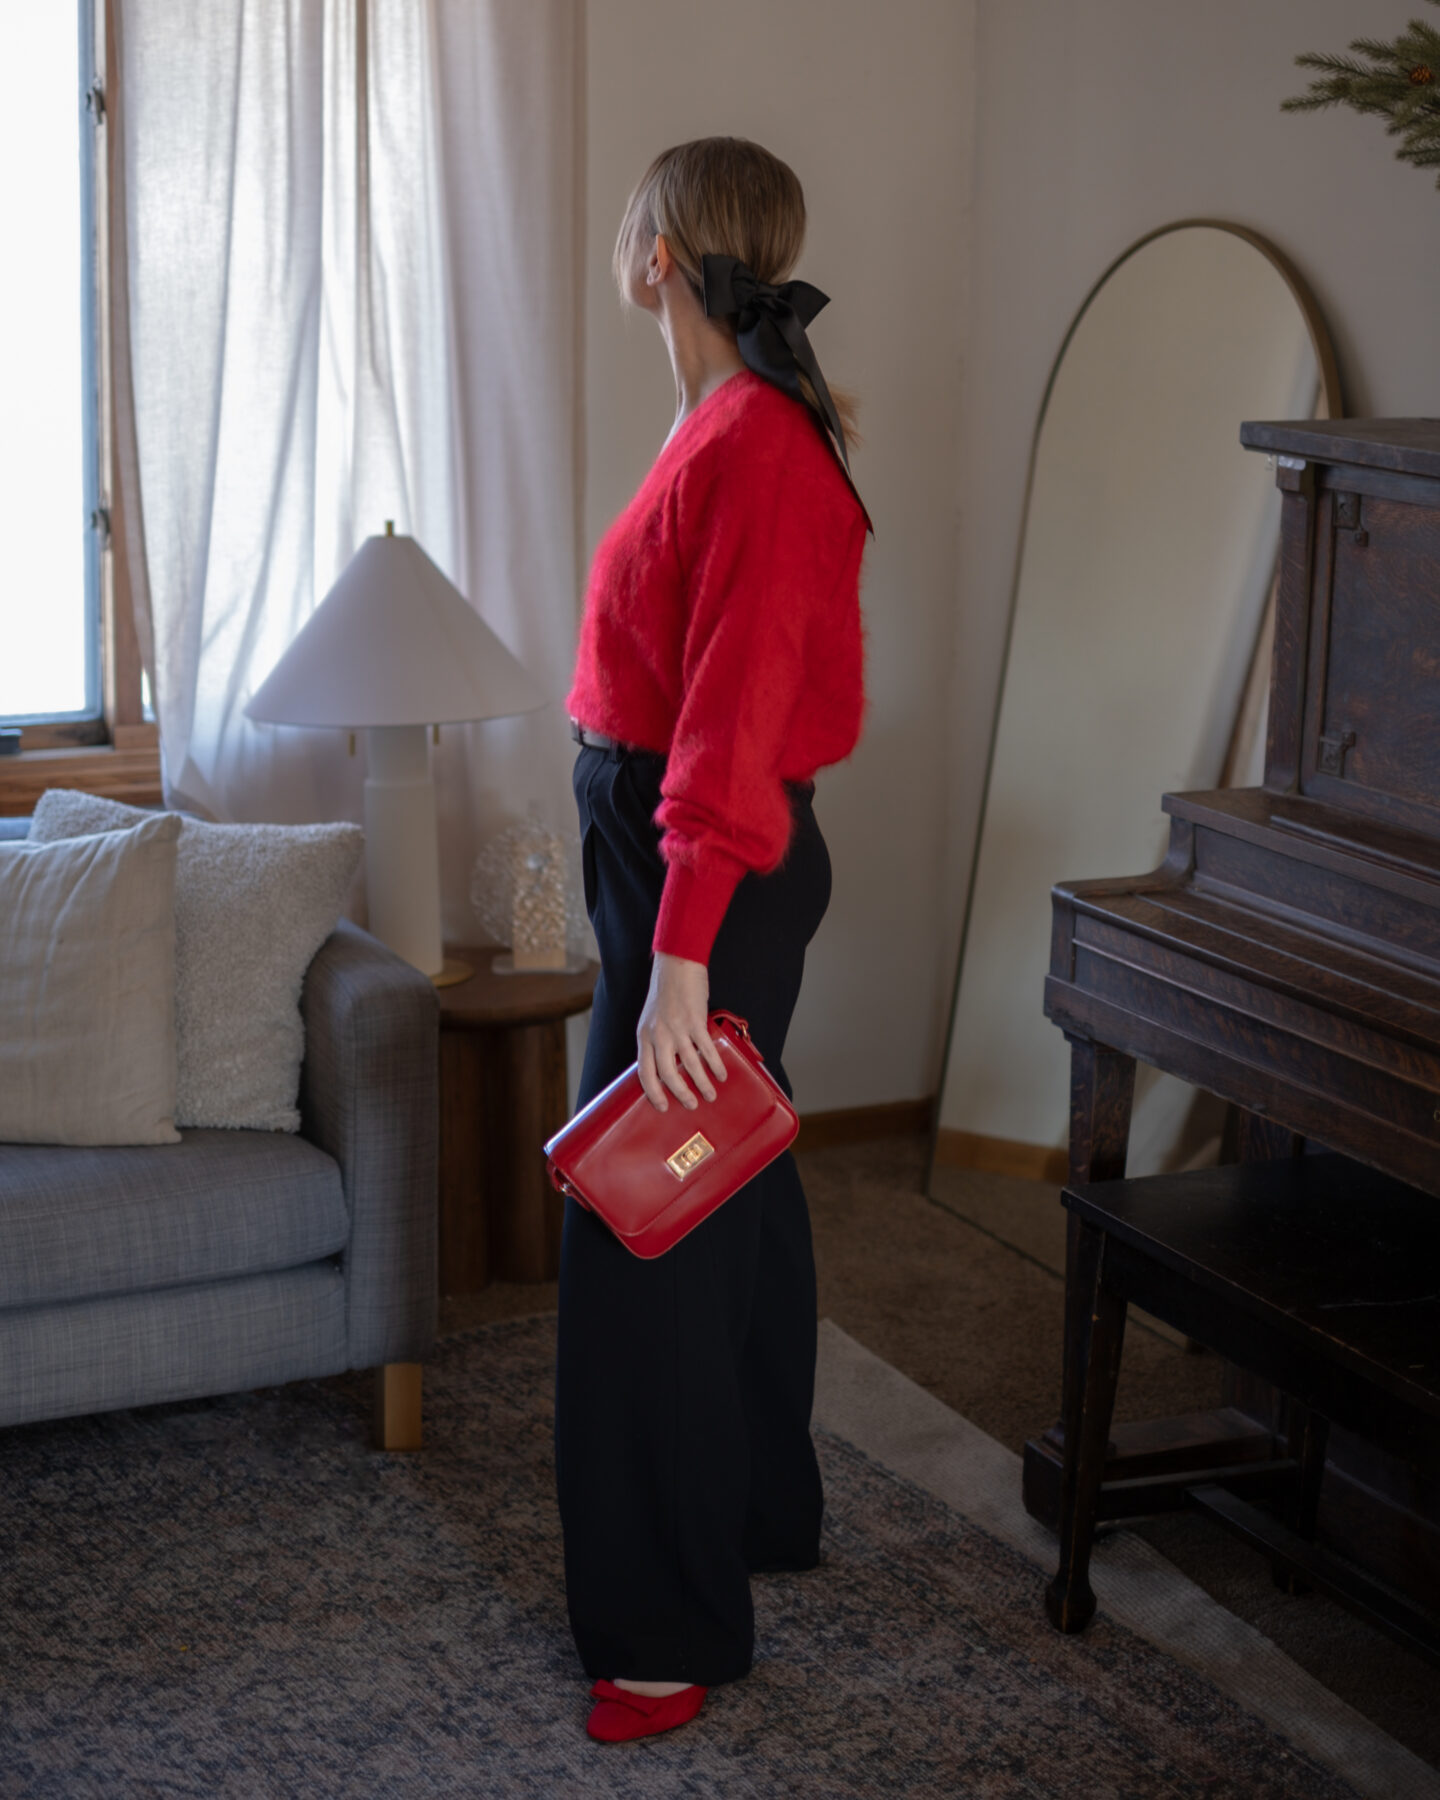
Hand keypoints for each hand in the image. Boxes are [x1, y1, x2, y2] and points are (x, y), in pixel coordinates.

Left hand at [636, 953, 727, 1112]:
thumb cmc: (665, 991)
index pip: (645, 1072)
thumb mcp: (651, 1018)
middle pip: (667, 1074)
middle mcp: (658, 1034)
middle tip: (691, 1104)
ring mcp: (677, 1028)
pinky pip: (706, 1049)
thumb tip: (668, 1065)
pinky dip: (715, 1064)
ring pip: (690, 1065)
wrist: (676, 964)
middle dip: (681, 1094)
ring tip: (710, 1094)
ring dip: (702, 1083)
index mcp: (644, 1035)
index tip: (662, 1106)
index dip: (653, 1093)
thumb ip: (656, 1040)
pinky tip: (720, 1073)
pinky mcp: (695, 1021)